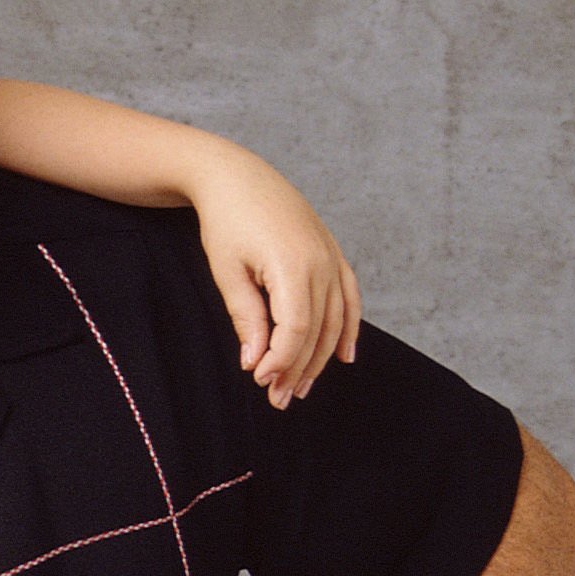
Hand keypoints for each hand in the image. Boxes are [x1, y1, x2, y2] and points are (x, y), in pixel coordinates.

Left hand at [185, 148, 361, 410]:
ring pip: (336, 320)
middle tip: (277, 400)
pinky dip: (349, 328)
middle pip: (319, 330)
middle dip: (298, 368)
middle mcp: (322, 261)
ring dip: (320, 358)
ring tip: (299, 388)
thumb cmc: (226, 222)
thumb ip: (247, 318)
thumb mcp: (228, 272)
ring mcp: (331, 256)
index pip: (297, 329)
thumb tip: (256, 362)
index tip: (260, 381)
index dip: (282, 360)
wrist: (236, 175)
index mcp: (294, 264)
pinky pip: (349, 297)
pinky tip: (345, 357)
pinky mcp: (332, 252)